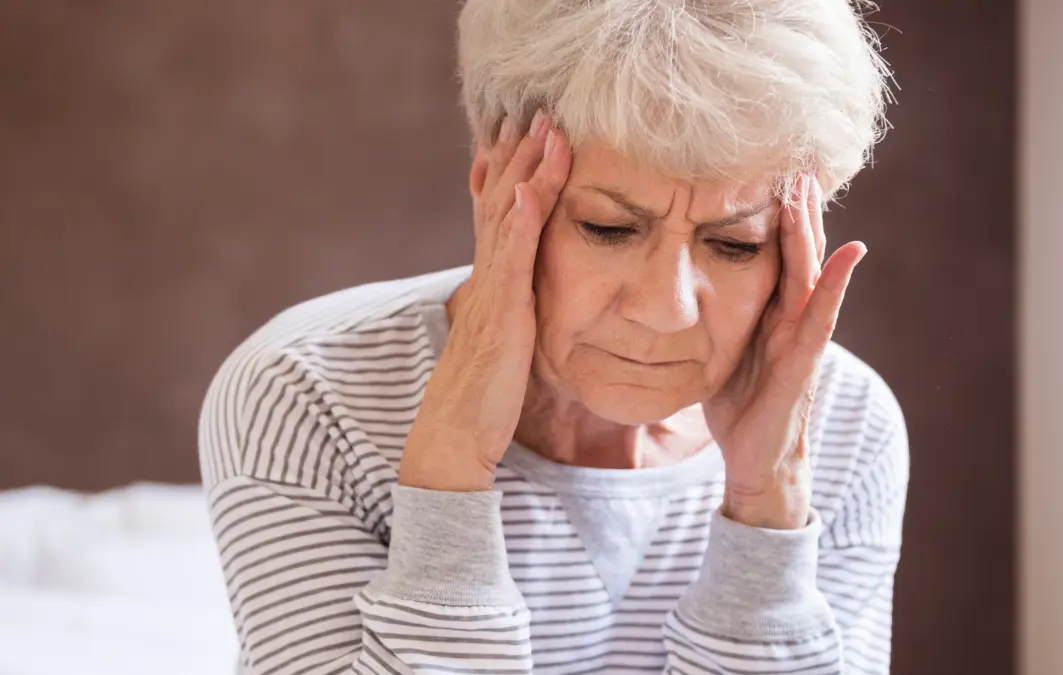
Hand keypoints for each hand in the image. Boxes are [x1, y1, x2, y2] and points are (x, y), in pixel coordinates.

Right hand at [398, 110, 571, 490]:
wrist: (452, 439)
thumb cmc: (482, 399)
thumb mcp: (504, 344)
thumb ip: (514, 310)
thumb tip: (526, 295)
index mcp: (490, 285)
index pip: (499, 214)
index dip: (512, 171)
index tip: (529, 132)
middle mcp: (485, 281)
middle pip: (499, 203)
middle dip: (519, 154)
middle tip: (536, 109)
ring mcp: (489, 296)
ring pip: (505, 221)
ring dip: (524, 171)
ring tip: (542, 129)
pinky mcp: (500, 318)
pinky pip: (509, 262)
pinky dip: (517, 223)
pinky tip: (528, 191)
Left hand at [702, 176, 866, 528]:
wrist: (755, 460)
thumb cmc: (737, 405)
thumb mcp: (714, 348)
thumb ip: (706, 314)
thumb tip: (667, 282)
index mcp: (764, 310)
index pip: (768, 250)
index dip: (767, 211)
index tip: (757, 166)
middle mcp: (788, 315)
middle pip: (793, 250)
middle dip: (792, 205)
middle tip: (788, 156)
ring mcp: (801, 336)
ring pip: (808, 271)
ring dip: (811, 228)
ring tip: (809, 186)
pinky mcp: (804, 361)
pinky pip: (821, 316)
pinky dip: (835, 283)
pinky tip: (850, 251)